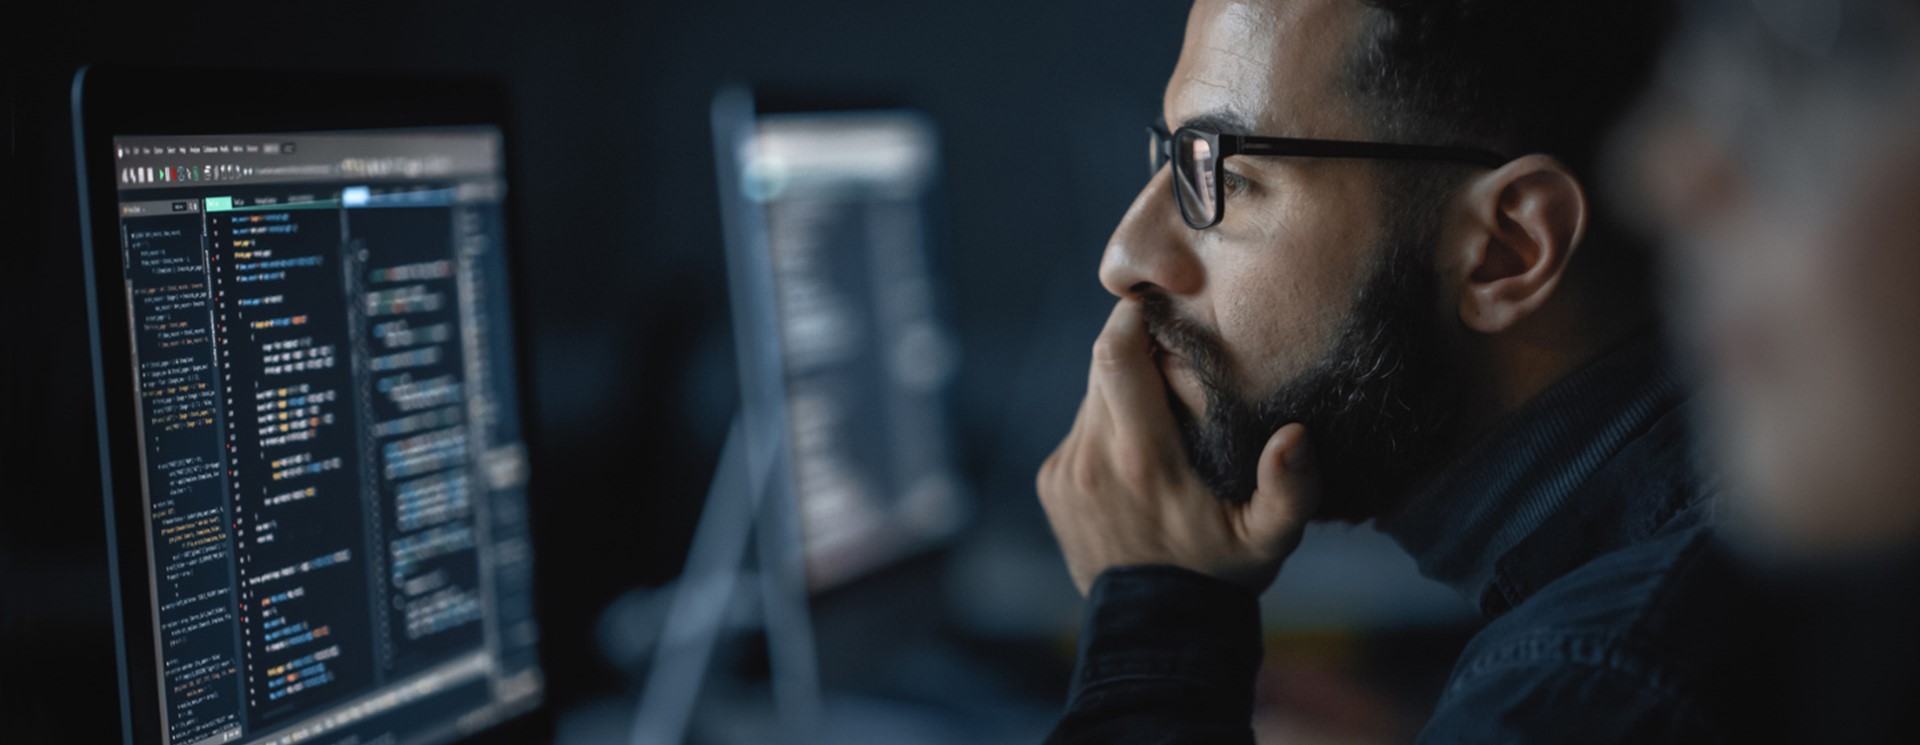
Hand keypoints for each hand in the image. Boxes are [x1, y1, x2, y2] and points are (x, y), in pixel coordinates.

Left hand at [1037, 300, 1321, 594]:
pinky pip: (1080, 431)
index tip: (1161, 303)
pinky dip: (1106, 427)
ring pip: (1091, 397)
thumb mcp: (1270, 540)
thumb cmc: (1221, 574)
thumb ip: (1290, 490)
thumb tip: (1295, 436)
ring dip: (1122, 391)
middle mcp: (1092, 457)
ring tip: (1164, 412)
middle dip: (1134, 349)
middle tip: (1175, 353)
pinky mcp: (1051, 482)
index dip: (1132, 316)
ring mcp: (1065, 470)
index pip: (1115, 354)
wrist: (1157, 627)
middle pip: (1102, 366)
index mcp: (1142, 457)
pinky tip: (1139, 456)